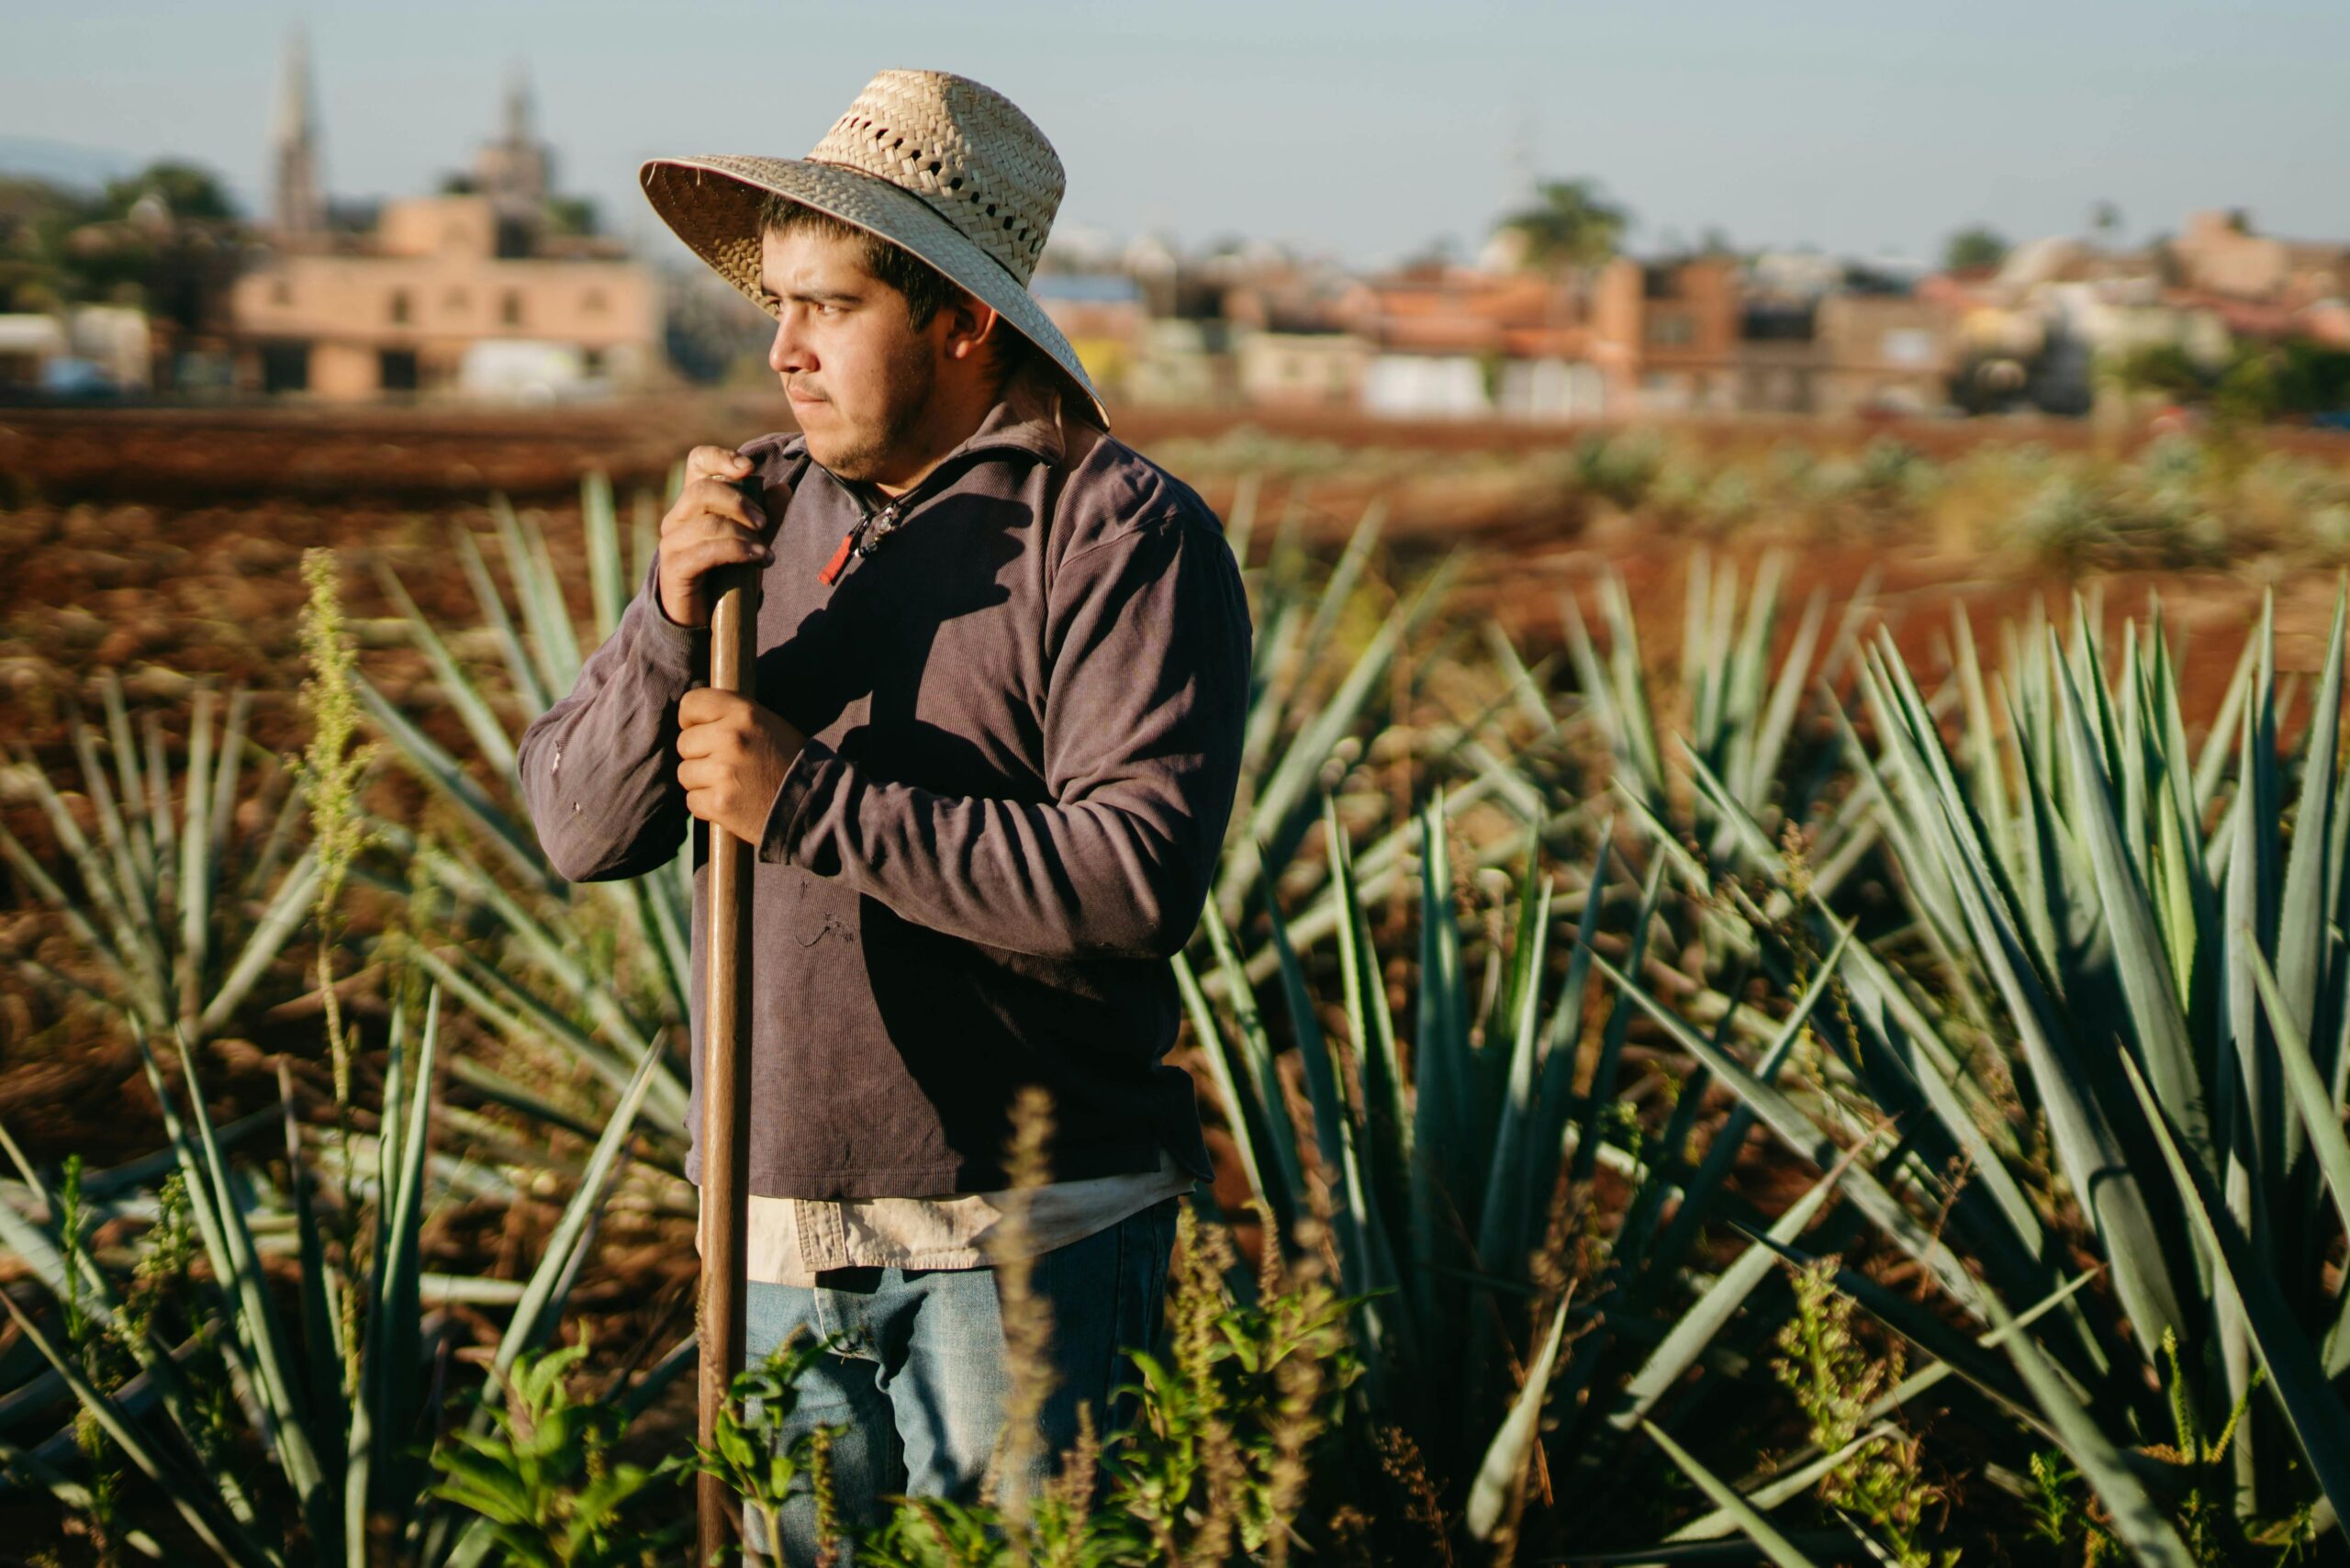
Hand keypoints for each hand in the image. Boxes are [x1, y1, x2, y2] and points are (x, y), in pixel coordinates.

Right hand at [658, 445, 782, 627]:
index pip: (697, 462)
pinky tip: (758, 559)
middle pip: (702, 490)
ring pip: (707, 523)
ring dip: (743, 534)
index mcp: (693, 503)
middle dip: (738, 501)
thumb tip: (782, 489)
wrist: (702, 618)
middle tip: (763, 520)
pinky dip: (737, 552)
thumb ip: (767, 516)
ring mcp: (672, 542)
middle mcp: (677, 518)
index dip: (720, 458)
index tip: (748, 468)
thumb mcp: (751, 540)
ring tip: (765, 551)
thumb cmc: (725, 575)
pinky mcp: (674, 568)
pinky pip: (705, 552)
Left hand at [676, 688, 804, 844]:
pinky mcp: (719, 803)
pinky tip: (731, 803)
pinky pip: (692, 801)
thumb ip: (731, 717)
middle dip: (699, 756)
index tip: (701, 731)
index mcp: (744, 713)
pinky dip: (707, 805)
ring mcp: (723, 772)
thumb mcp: (767, 724)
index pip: (691, 704)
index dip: (691, 720)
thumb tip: (693, 721)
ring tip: (731, 785)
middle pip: (684, 743)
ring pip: (685, 774)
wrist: (815, 806)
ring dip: (701, 782)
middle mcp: (730, 738)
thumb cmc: (789, 762)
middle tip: (726, 765)